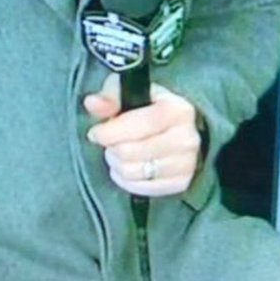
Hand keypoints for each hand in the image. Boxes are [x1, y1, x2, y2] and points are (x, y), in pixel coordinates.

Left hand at [83, 73, 201, 196]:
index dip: (110, 132)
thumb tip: (93, 103)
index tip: (96, 132)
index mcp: (177, 110)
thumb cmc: (153, 107)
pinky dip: (127, 180)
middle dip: (112, 148)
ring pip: (133, 172)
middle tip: (109, 143)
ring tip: (117, 154)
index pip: (137, 125)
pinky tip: (126, 168)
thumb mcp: (133, 91)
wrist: (183, 129)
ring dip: (117, 164)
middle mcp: (186, 138)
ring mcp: (186, 163)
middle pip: (131, 152)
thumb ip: (111, 95)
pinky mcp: (181, 183)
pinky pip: (142, 189)